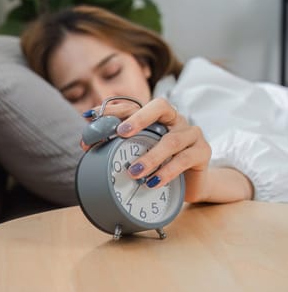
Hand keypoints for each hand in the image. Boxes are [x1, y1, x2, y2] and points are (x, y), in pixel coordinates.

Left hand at [82, 97, 211, 202]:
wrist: (192, 185)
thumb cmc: (160, 166)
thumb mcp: (139, 154)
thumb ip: (119, 148)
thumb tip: (88, 146)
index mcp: (155, 116)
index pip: (133, 105)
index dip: (111, 110)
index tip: (89, 116)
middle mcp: (174, 119)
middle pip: (160, 106)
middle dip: (139, 118)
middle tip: (121, 133)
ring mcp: (191, 133)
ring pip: (171, 140)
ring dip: (151, 156)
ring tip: (134, 171)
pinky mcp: (203, 151)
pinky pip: (185, 159)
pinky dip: (167, 171)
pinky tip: (153, 182)